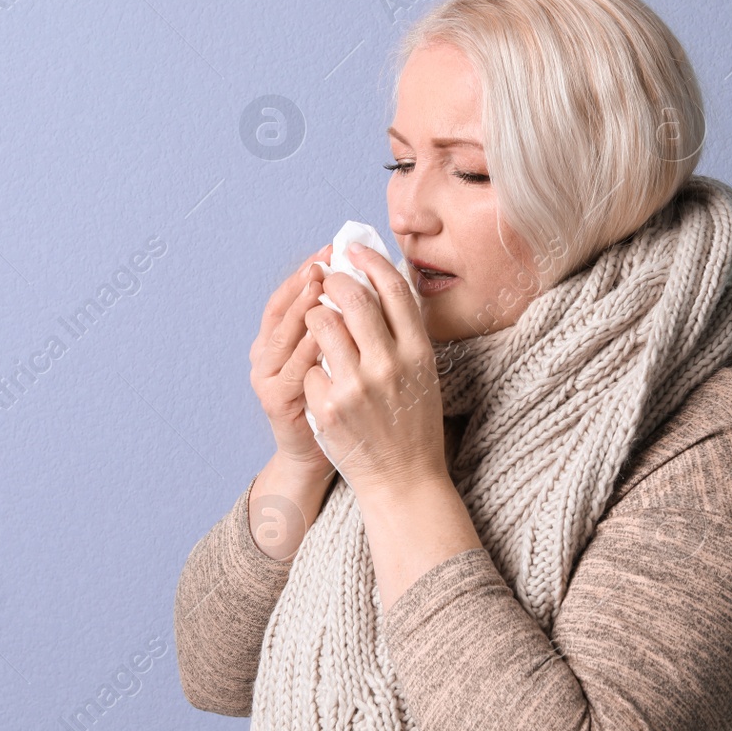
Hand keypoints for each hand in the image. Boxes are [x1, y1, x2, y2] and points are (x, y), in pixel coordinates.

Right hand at [249, 243, 333, 474]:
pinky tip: (321, 331)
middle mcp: (267, 354)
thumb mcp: (342, 357)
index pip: (291, 294)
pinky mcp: (276, 402)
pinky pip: (294, 370)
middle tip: (325, 262)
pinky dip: (307, 349)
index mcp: (280, 338)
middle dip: (305, 283)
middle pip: (281, 309)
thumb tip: (365, 273)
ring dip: (302, 309)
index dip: (309, 269)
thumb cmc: (349, 405)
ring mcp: (267, 378)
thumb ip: (342, 322)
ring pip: (282, 336)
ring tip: (320, 286)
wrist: (340, 458)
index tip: (332, 248)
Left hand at [302, 242, 446, 499]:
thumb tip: (380, 283)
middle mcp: (390, 365)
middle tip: (325, 279)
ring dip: (314, 317)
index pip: (393, 289)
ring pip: (321, 325)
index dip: (370, 262)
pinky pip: (309, 367)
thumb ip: (405, 333)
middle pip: (353, 298)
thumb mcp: (422, 374)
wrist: (404, 480)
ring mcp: (357, 386)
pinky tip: (322, 384)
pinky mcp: (329, 407)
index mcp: (418, 352)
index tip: (353, 250)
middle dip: (333, 281)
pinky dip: (312, 370)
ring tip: (317, 324)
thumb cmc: (412, 423)